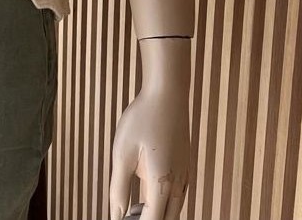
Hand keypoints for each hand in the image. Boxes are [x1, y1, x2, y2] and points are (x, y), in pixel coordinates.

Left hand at [109, 83, 189, 219]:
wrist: (167, 94)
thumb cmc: (142, 119)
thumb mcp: (122, 152)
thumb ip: (118, 187)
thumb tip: (116, 214)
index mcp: (162, 183)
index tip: (122, 218)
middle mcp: (178, 184)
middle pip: (166, 219)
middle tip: (126, 213)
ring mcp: (184, 176)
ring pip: (173, 210)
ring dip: (156, 212)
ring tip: (132, 205)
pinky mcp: (185, 168)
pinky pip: (177, 196)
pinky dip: (163, 202)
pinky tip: (146, 191)